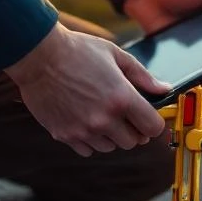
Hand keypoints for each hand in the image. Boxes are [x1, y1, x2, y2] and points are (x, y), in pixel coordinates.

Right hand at [5, 24, 169, 156]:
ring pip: (111, 147)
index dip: (153, 122)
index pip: (153, 128)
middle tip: (125, 115)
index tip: (148, 116)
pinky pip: (88, 149)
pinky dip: (91, 140)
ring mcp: (83, 130)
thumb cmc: (78, 51)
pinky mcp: (65, 135)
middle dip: (134, 130)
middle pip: (134, 142)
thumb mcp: (116, 56)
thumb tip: (163, 89)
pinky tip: (86, 121)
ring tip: (103, 115)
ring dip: (112, 136)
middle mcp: (104, 119)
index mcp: (122, 99)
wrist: (38, 56)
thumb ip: (143, 77)